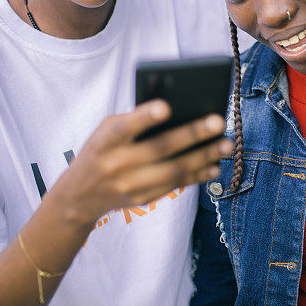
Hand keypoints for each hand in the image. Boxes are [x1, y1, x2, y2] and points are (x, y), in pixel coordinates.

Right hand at [53, 100, 232, 225]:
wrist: (79, 195)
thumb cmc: (101, 149)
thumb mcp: (106, 131)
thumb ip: (134, 121)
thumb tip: (180, 109)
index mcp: (104, 141)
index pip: (123, 128)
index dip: (144, 117)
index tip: (166, 106)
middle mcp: (115, 165)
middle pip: (158, 149)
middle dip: (191, 135)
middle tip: (218, 121)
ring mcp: (129, 186)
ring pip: (173, 170)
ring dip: (203, 157)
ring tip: (226, 144)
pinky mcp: (142, 199)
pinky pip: (175, 185)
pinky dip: (197, 175)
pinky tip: (215, 164)